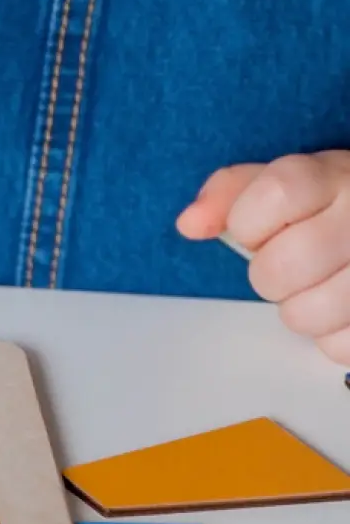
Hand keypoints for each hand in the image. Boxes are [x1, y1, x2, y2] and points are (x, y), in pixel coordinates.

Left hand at [179, 151, 349, 363]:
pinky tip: (345, 307)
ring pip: (304, 315)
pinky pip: (335, 345)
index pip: (276, 194)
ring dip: (300, 307)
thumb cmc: (336, 208)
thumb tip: (189, 224)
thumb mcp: (292, 184)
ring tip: (322, 284)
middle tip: (293, 262)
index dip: (249, 222)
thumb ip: (232, 192)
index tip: (257, 228)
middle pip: (278, 268)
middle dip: (269, 273)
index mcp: (338, 179)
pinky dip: (331, 335)